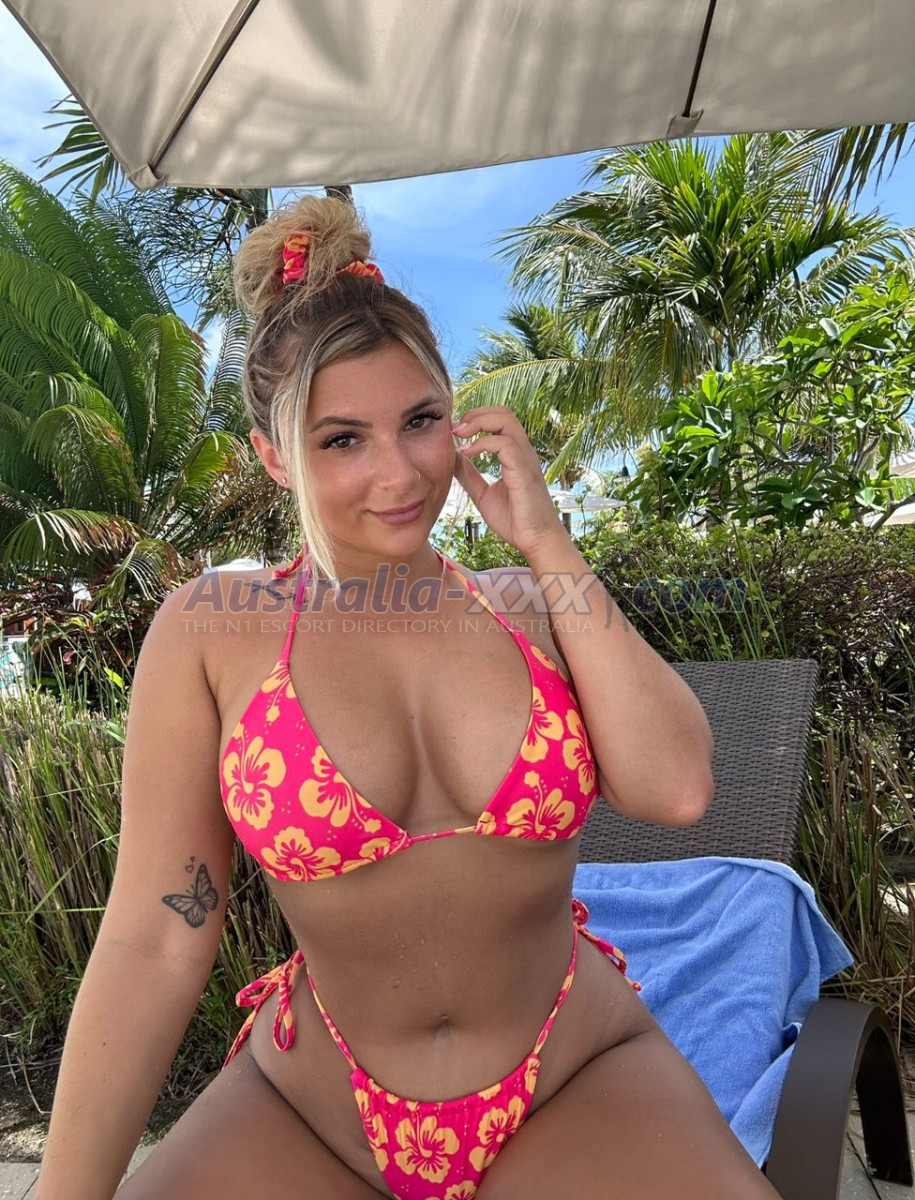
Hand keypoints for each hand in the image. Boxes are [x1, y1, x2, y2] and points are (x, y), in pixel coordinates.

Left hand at [451, 406, 566, 557]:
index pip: (499, 419)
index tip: (455, 432)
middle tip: (455, 428)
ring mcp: (525, 459)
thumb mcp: (483, 494)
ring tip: (459, 435)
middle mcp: (522, 451)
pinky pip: (504, 444)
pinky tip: (467, 453)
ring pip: (505, 420)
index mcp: (515, 454)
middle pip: (504, 412)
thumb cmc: (515, 520)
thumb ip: (470, 476)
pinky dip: (482, 443)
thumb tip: (453, 458)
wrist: (535, 541)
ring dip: (478, 422)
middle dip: (476, 414)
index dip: (476, 418)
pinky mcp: (523, 471)